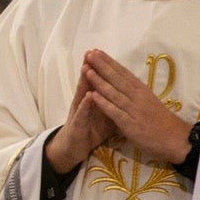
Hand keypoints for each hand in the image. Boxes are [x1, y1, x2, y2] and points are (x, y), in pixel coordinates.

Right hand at [44, 58, 115, 172]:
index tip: (104, 52)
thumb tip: (125, 92)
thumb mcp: (105, 114)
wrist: (74, 148)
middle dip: (92, 67)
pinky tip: (88, 96)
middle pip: (89, 82)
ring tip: (87, 68)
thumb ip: (112, 102)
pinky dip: (86, 105)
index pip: (99, 80)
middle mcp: (84, 102)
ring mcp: (79, 112)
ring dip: (84, 82)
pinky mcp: (77, 125)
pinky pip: (82, 114)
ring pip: (82, 94)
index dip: (102, 67)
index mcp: (94, 99)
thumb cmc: (90, 130)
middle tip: (92, 52)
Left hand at [82, 49, 192, 163]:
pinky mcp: (130, 124)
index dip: (110, 62)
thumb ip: (137, 94)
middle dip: (102, 65)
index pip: (123, 73)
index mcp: (142, 91)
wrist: (177, 140)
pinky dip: (103, 103)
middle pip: (117, 78)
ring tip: (86, 70)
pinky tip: (92, 95)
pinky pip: (114, 111)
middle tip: (89, 53)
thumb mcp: (150, 102)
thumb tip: (124, 83)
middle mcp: (138, 97)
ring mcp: (134, 110)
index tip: (97, 52)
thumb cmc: (162, 123)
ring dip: (99, 80)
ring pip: (113, 92)